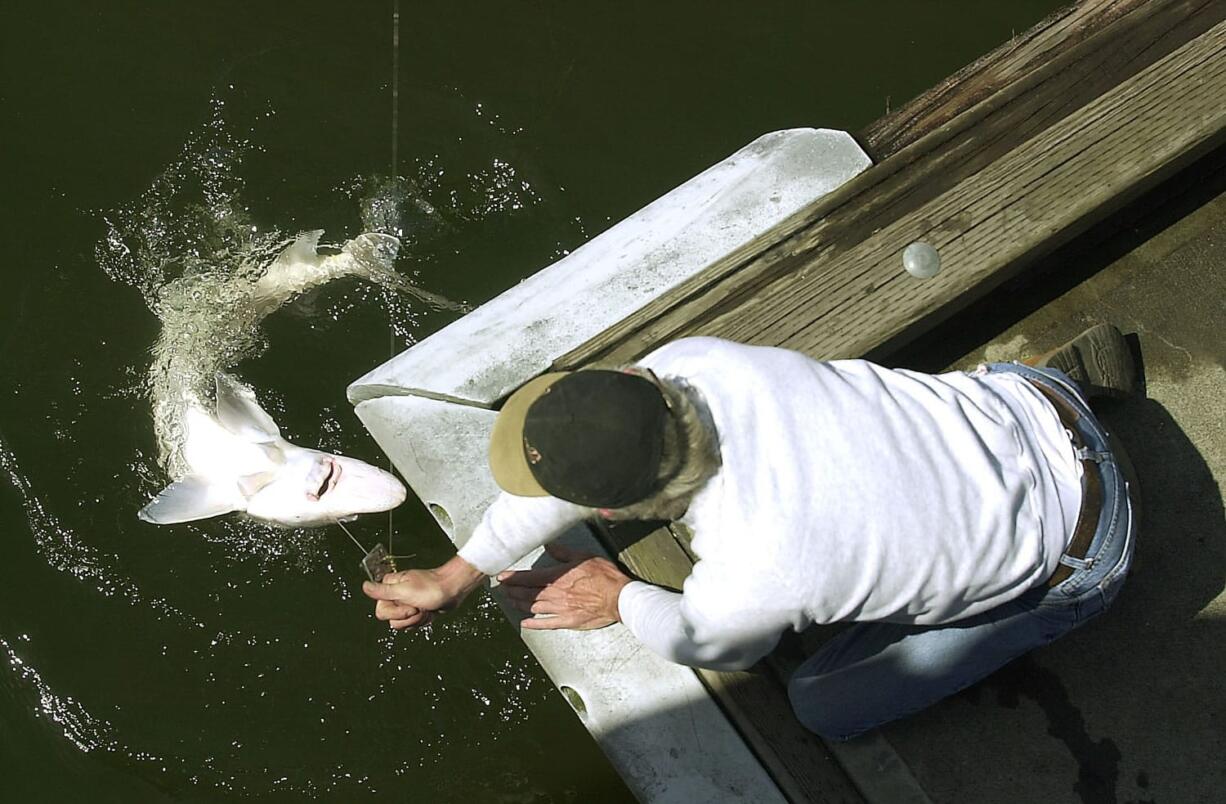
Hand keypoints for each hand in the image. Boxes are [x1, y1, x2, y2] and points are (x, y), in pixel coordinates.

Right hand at [362, 556, 484, 629]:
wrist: (452, 590)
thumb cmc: (432, 588)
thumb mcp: (404, 590)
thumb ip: (382, 591)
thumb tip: (364, 586)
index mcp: (389, 588)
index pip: (380, 610)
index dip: (395, 611)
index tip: (409, 603)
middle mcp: (396, 596)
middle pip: (390, 619)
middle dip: (407, 617)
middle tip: (418, 606)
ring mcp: (406, 605)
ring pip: (401, 625)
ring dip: (416, 619)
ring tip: (425, 608)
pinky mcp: (415, 612)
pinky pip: (412, 625)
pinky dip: (422, 621)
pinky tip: (428, 612)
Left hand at [497, 543, 630, 630]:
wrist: (619, 598)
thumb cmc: (605, 576)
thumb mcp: (584, 557)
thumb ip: (563, 552)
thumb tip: (548, 545)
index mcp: (558, 576)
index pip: (529, 577)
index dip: (513, 577)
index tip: (502, 578)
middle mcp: (556, 593)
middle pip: (528, 593)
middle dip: (512, 591)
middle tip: (502, 591)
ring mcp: (561, 609)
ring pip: (534, 607)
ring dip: (520, 604)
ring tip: (510, 602)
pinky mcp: (568, 621)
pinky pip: (547, 623)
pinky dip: (534, 623)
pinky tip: (525, 623)